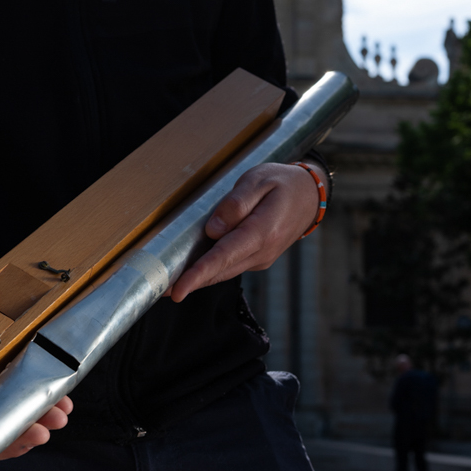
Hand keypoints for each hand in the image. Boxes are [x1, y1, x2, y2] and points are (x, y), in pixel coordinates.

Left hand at [169, 161, 320, 301]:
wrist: (311, 196)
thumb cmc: (283, 182)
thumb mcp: (258, 180)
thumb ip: (235, 204)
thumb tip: (213, 229)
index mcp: (262, 232)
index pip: (224, 257)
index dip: (198, 275)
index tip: (178, 290)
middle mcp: (262, 253)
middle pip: (220, 271)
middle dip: (189, 282)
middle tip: (158, 290)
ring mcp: (261, 259)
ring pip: (224, 273)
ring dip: (198, 279)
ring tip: (169, 284)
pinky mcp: (257, 260)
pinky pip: (230, 267)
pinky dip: (211, 271)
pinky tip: (193, 270)